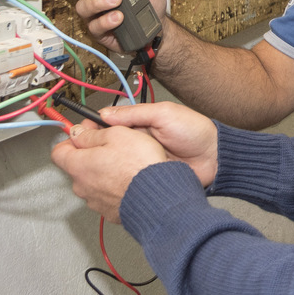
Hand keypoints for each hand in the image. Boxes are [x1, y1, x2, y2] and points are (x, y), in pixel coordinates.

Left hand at [51, 122, 170, 222]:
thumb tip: (80, 133)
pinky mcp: (111, 212)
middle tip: (111, 144)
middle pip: (78, 166)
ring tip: (126, 163)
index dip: (72, 138)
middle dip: (92, 154)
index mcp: (79, 165)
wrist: (159, 198)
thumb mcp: (116, 135)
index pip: (59, 151)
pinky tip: (131, 179)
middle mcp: (82, 186)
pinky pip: (108, 194)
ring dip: (105, 171)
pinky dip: (116, 186)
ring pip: (94, 181)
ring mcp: (96, 202)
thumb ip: (92, 133)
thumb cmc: (139, 166)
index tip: (85, 132)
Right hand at [98, 102, 218, 187]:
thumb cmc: (195, 132)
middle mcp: (137, 143)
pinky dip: (120, 179)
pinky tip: (114, 181)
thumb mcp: (164, 114)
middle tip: (86, 154)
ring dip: (107, 166)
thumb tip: (105, 114)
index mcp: (140, 124)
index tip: (78, 134)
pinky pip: (128, 178)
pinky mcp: (146, 177)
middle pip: (107, 147)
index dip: (92, 130)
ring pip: (114, 165)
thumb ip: (135, 113)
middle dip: (95, 151)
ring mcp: (140, 162)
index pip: (108, 126)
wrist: (215, 158)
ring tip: (99, 168)